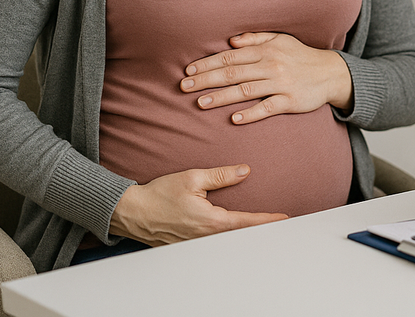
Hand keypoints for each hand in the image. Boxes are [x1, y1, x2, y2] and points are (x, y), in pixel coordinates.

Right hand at [109, 165, 287, 245]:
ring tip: (261, 227)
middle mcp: (205, 236)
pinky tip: (233, 232)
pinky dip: (227, 237)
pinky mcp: (187, 244)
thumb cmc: (159, 195)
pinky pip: (212, 242)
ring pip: (227, 240)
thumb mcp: (192, 178)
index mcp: (210, 221)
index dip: (267, 220)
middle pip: (240, 235)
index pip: (246, 222)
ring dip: (244, 233)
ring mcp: (196, 243)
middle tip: (279, 224)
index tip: (284, 218)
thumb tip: (245, 171)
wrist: (131, 213)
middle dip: (260, 230)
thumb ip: (221, 175)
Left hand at [181, 32, 353, 123]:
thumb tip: (231, 42)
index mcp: (266, 50)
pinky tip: (234, 119)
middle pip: (233, 73)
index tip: (189, 71)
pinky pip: (267, 108)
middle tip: (184, 87)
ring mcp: (280, 84)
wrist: (330, 73)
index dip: (208, 63)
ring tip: (200, 103)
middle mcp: (271, 66)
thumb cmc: (300, 56)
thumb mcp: (280, 40)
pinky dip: (250, 113)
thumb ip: (255, 39)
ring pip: (245, 90)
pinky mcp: (290, 101)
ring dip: (221, 97)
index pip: (231, 57)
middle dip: (206, 80)